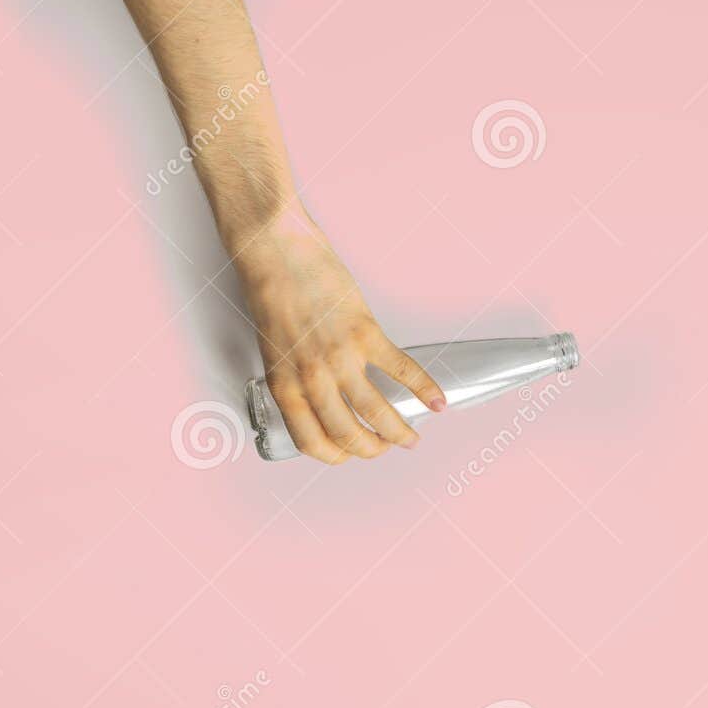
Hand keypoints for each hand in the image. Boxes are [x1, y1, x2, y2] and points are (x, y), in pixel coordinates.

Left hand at [233, 202, 446, 463]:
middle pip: (350, 436)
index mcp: (285, 385)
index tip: (351, 454)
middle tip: (386, 447)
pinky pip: (401, 370)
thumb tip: (321, 404)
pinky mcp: (365, 332)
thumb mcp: (273, 350)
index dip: (337, 457)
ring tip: (411, 438)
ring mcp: (340, 357)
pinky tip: (438, 402)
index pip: (313, 443)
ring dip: (399, 433)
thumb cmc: (268, 293)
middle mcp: (312, 378)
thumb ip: (295, 380)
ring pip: (377, 412)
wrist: (274, 250)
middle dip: (373, 449)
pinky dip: (425, 389)